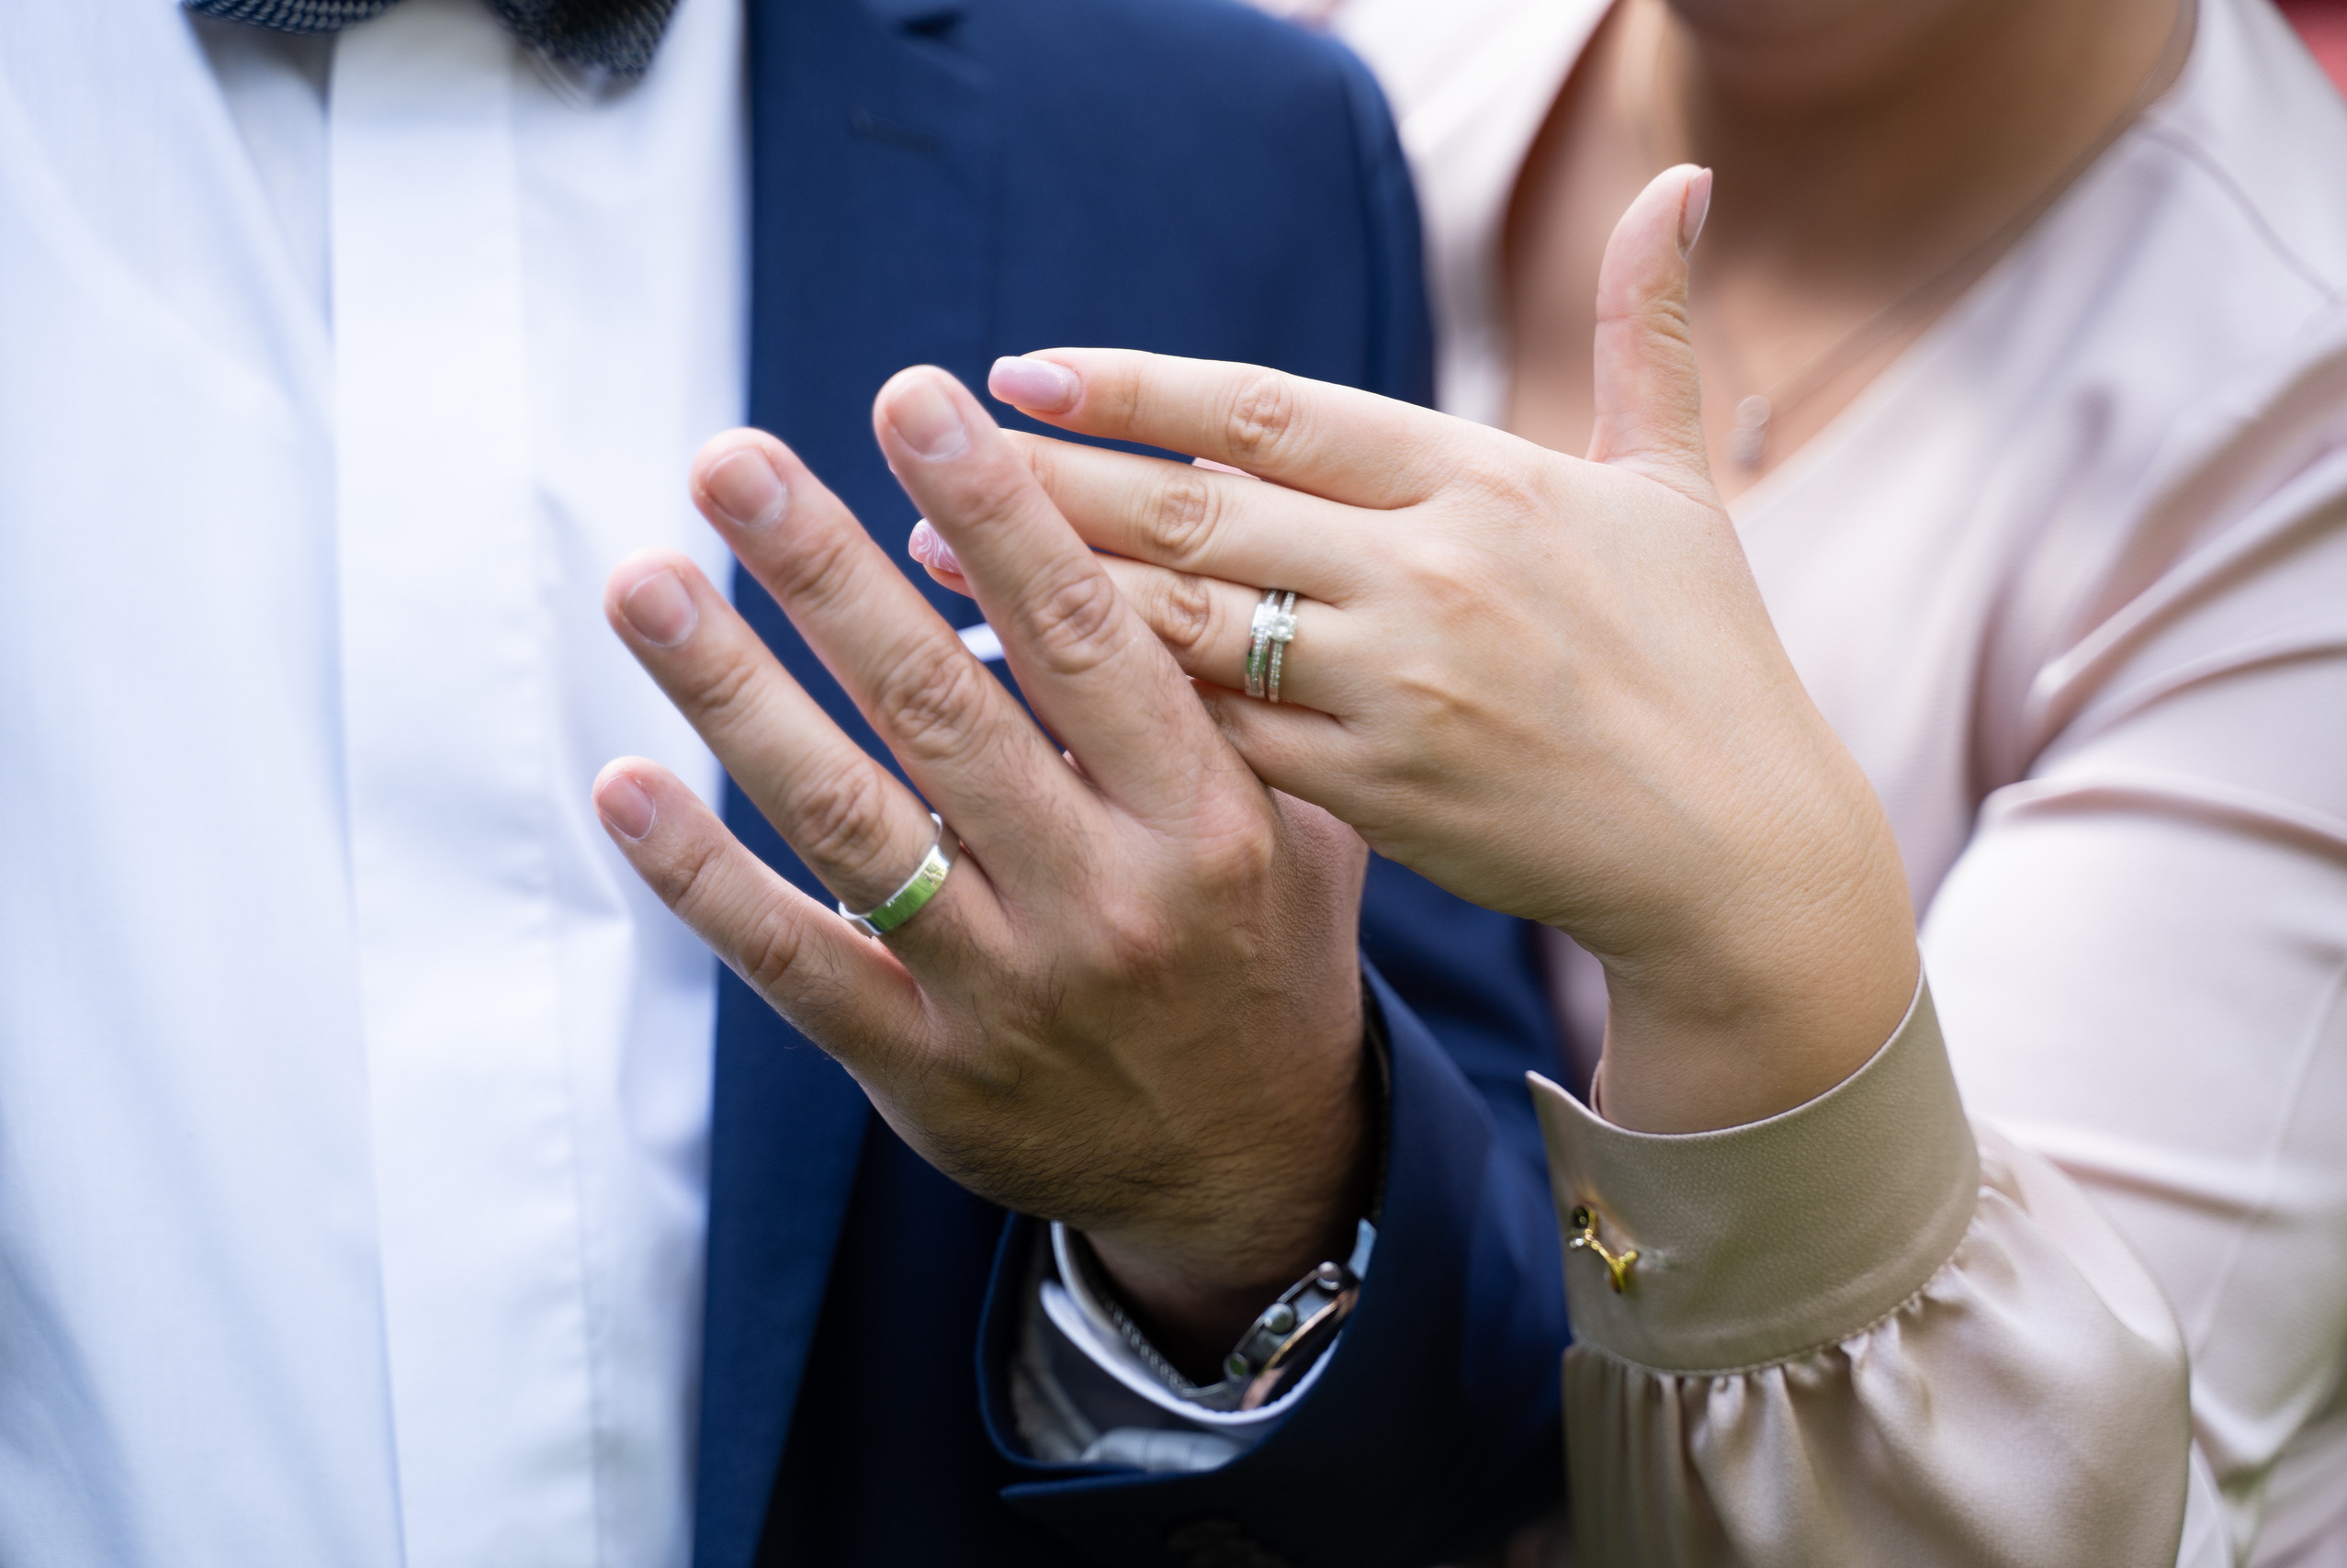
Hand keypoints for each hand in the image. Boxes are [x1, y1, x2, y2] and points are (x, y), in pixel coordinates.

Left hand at [593, 371, 1370, 1372]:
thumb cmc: (1265, 948)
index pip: (1082, 637)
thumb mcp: (1302, 817)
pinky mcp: (924, 1071)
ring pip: (850, 822)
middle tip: (730, 460)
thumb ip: (1222, 693)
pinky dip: (702, 880)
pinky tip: (625, 786)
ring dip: (735, 695)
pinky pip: (798, 964)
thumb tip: (1124, 524)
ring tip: (643, 582)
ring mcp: (1006, 993)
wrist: (1253, 1165)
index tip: (912, 397)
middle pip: (940, 708)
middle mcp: (1103, 900)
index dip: (992, 510)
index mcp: (1203, 817)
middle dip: (827, 572)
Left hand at [939, 167, 1916, 1133]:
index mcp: (1487, 479)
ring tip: (932, 565)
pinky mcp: (1381, 793)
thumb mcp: (1679, 483)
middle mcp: (1433, 572)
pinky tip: (1023, 703)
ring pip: (1188, 625)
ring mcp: (1402, 687)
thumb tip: (1681, 179)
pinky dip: (1116, 721)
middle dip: (1051, 482)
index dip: (1139, 387)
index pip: (1276, 410)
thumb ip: (1647, 331)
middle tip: (927, 454)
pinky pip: (1219, 744)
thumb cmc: (1706, 659)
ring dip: (1050, 593)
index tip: (1026, 370)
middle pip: (1201, 508)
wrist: (1736, 853)